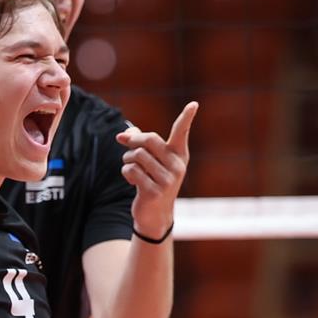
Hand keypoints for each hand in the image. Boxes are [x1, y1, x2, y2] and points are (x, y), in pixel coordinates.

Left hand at [116, 101, 197, 239]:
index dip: (187, 118)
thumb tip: (123, 134)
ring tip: (131, 168)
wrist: (155, 213)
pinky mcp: (154, 191)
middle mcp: (177, 165)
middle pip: (149, 139)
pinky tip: (133, 181)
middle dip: (133, 141)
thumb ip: (139, 144)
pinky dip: (126, 173)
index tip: (194, 104)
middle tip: (125, 144)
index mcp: (178, 155)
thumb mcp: (149, 161)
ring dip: (126, 159)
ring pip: (137, 155)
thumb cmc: (151, 180)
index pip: (181, 133)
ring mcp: (167, 179)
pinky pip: (131, 170)